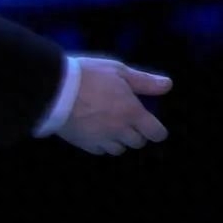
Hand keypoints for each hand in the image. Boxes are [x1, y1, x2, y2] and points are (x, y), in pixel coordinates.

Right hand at [57, 57, 171, 154]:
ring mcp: (102, 140)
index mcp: (132, 113)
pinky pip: (100, 151)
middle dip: (138, 134)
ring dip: (120, 141)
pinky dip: (102, 145)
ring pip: (119, 149)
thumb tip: (168, 85)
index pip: (155, 133)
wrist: (55, 90)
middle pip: (138, 142)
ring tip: (113, 127)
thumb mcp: (119, 71)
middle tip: (130, 121)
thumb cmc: (89, 76)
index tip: (155, 127)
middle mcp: (120, 131)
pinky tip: (97, 133)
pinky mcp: (84, 144)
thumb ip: (144, 81)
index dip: (158, 131)